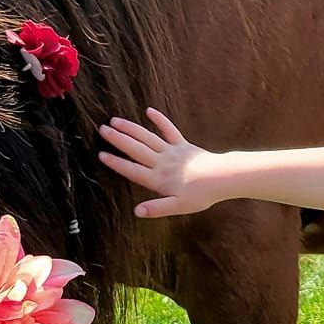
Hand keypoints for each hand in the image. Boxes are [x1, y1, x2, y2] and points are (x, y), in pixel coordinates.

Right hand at [98, 110, 217, 216]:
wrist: (222, 178)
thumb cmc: (200, 195)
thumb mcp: (178, 207)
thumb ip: (156, 208)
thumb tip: (136, 211)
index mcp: (158, 179)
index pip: (132, 170)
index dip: (116, 163)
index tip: (101, 154)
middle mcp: (161, 163)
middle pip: (135, 149)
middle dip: (118, 139)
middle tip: (102, 129)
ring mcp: (172, 151)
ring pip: (147, 137)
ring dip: (131, 128)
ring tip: (115, 120)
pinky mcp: (183, 145)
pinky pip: (169, 130)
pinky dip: (160, 120)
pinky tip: (149, 111)